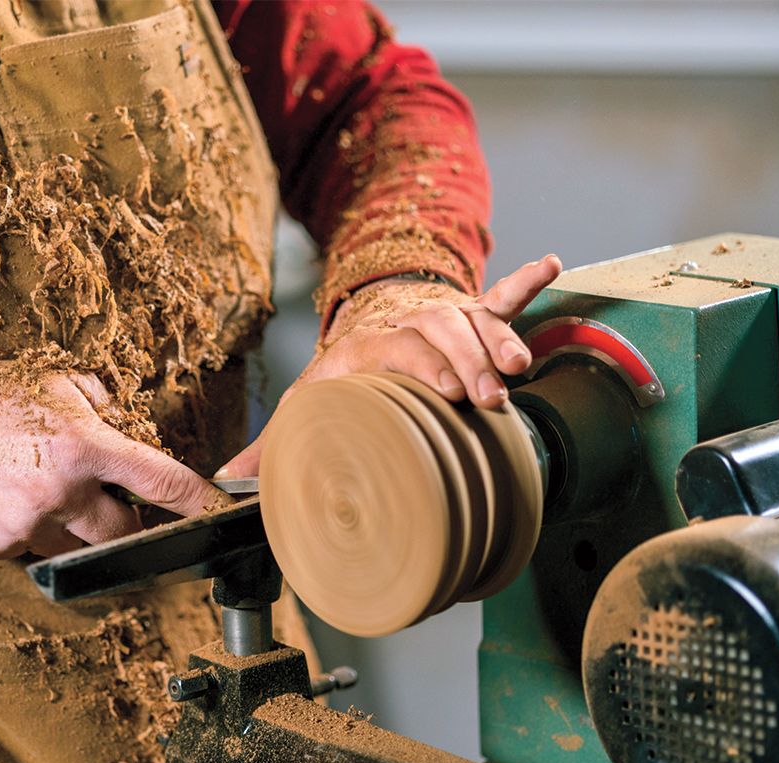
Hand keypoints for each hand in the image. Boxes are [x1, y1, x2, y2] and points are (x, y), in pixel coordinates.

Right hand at [0, 364, 230, 557]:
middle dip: (124, 520)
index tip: (220, 513)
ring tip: (40, 488)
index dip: (199, 501)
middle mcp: (60, 493)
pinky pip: (31, 552)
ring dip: (75, 528)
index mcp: (84, 446)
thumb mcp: (56, 380)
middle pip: (124, 533)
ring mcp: (25, 526)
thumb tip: (131, 434)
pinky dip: (30, 533)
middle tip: (101, 495)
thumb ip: (103, 406)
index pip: (163, 482)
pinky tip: (7, 499)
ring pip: (77, 548)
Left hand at [219, 254, 560, 476]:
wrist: (363, 324)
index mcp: (366, 346)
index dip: (425, 367)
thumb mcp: (304, 403)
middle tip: (489, 398)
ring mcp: (443, 316)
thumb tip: (226, 481)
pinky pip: (500, 297)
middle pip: (440, 330)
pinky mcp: (471, 314)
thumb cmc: (341, 375)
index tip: (448, 393)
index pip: (398, 348)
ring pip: (474, 318)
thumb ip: (271, 443)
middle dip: (468, 361)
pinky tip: (552, 265)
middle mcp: (406, 324)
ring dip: (499, 339)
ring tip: (520, 366)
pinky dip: (525, 282)